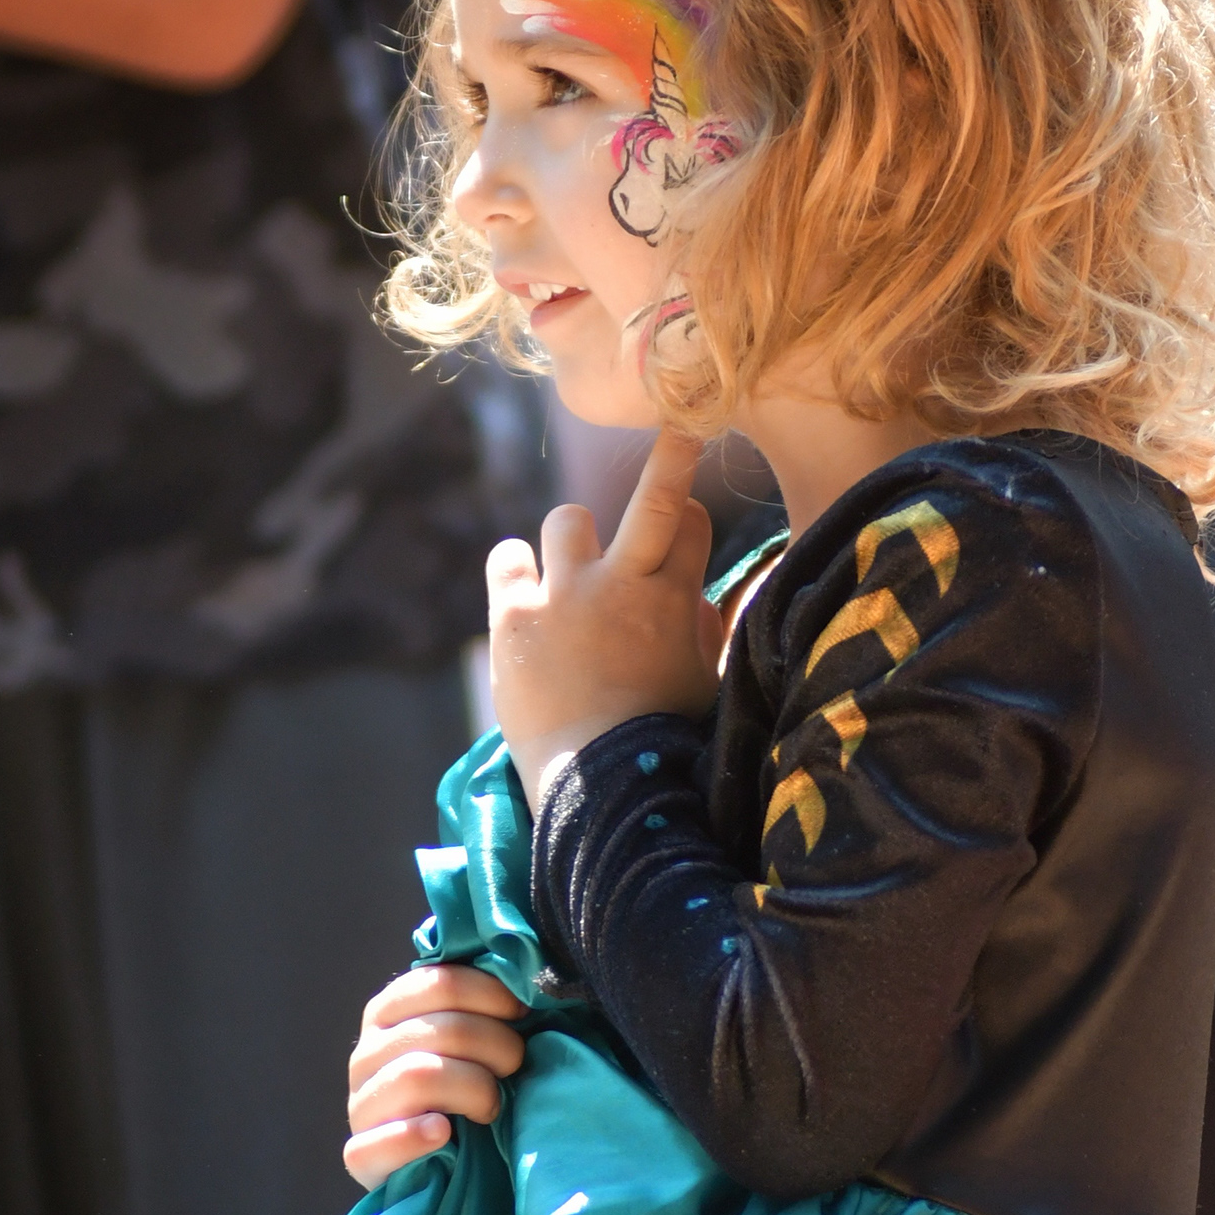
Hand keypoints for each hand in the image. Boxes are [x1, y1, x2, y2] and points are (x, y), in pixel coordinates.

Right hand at [344, 963, 528, 1186]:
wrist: (435, 1165)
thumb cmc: (462, 1089)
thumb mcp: (466, 1040)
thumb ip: (480, 1004)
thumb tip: (523, 967)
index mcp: (389, 1012)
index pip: (439, 982)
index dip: (491, 994)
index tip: (522, 1013)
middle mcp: (366, 1053)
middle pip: (441, 1029)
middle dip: (497, 1045)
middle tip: (517, 1065)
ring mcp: (359, 1105)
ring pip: (419, 1076)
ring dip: (474, 1089)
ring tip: (492, 1105)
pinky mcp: (360, 1156)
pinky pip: (383, 1140)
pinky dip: (416, 1136)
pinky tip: (443, 1134)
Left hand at [487, 430, 720, 811]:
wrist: (598, 789)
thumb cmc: (659, 742)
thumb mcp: (704, 684)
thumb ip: (704, 631)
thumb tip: (697, 594)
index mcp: (674, 600)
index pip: (690, 522)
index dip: (686, 517)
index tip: (680, 521)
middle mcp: (622, 583)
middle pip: (657, 496)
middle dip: (674, 454)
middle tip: (681, 426)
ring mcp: (565, 594)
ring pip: (569, 518)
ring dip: (572, 540)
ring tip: (569, 580)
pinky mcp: (514, 614)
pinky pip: (509, 555)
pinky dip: (516, 567)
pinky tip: (522, 591)